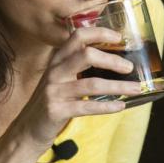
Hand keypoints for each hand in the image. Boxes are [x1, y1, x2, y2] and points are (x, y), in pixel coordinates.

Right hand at [12, 25, 140, 149]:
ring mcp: (54, 91)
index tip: (119, 37)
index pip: (77, 36)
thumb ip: (77, 68)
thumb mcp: (60, 79)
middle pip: (86, 55)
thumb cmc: (52, 102)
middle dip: (112, 60)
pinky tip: (121, 106)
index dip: (100, 33)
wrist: (27, 130)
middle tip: (129, 68)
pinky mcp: (56, 110)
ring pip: (92, 83)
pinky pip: (87, 106)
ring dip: (118, 86)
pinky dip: (107, 106)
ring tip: (136, 89)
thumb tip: (114, 62)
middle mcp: (54, 72)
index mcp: (57, 60)